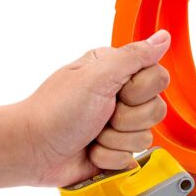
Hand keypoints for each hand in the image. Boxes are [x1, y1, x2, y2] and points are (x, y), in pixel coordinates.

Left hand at [24, 30, 170, 186]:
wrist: (32, 151)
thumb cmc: (55, 111)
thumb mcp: (96, 77)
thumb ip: (134, 56)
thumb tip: (163, 38)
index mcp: (117, 70)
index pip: (158, 78)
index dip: (140, 91)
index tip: (117, 92)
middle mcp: (120, 95)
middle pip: (156, 110)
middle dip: (126, 119)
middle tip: (100, 115)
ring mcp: (119, 124)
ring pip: (146, 137)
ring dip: (115, 140)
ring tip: (92, 134)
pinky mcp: (116, 149)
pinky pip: (132, 157)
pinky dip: (108, 157)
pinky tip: (91, 149)